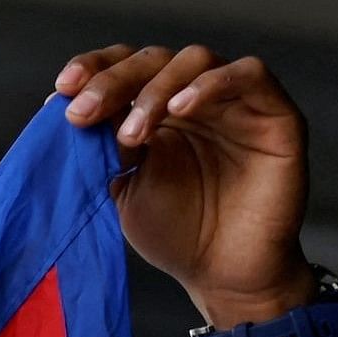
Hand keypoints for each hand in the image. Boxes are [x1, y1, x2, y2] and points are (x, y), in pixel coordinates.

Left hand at [55, 45, 314, 326]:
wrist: (222, 276)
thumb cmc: (179, 235)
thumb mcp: (127, 187)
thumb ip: (106, 147)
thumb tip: (74, 108)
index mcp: (159, 112)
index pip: (124, 69)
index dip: (94, 70)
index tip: (62, 92)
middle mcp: (196, 100)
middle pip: (153, 60)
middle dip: (114, 80)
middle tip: (85, 111)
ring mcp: (236, 103)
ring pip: (195, 61)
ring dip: (156, 89)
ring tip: (132, 132)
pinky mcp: (275, 115)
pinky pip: (250, 75)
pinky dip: (211, 85)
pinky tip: (181, 109)